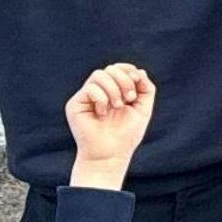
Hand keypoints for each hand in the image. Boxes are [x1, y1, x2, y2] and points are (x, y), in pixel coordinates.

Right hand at [63, 63, 157, 183]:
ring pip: (99, 75)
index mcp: (114, 91)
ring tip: (117, 106)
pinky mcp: (75, 104)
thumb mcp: (143, 109)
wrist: (111, 154)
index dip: (129, 69)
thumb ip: (145, 89)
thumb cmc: (127, 134)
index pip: (118, 68)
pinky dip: (102, 98)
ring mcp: (86, 97)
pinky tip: (102, 113)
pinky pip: (90, 88)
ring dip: (114, 89)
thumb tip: (139, 71)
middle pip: (110, 69)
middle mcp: (99, 91)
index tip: (138, 82)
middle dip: (124, 80)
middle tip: (129, 99)